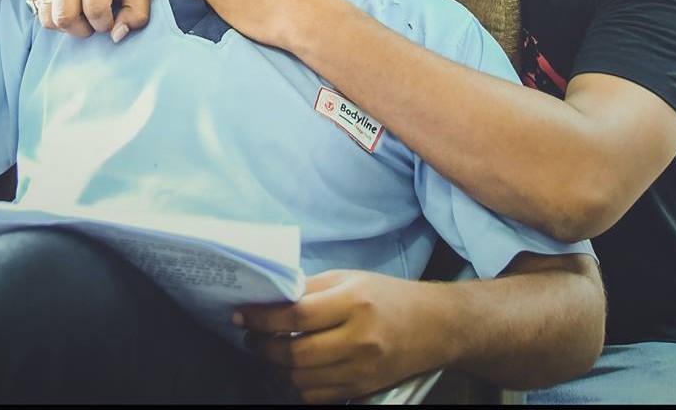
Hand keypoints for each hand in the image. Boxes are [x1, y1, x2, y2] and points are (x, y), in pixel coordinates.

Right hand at [27, 0, 151, 41]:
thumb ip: (137, 14)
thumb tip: (116, 36)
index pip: (95, 11)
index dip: (106, 23)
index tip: (111, 15)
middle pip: (65, 18)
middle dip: (83, 28)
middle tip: (93, 17)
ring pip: (48, 18)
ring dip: (67, 25)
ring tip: (80, 11)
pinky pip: (37, 10)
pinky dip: (54, 14)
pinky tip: (68, 1)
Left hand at [236, 271, 448, 402]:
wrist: (435, 326)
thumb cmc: (387, 296)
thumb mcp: (350, 279)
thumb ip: (309, 288)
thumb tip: (267, 298)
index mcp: (354, 302)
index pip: (296, 315)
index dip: (262, 318)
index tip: (240, 315)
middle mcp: (358, 339)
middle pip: (295, 352)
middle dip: (263, 347)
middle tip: (251, 338)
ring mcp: (361, 369)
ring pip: (300, 379)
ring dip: (275, 368)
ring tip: (269, 353)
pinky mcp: (361, 389)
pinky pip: (315, 395)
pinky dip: (295, 385)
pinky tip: (290, 370)